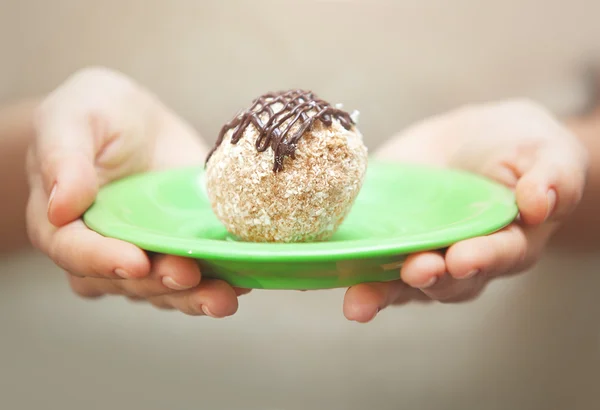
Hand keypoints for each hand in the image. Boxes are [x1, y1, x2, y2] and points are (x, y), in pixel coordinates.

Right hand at [26, 67, 244, 316]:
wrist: (136, 121)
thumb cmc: (94, 113)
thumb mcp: (70, 118)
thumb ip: (63, 158)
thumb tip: (61, 206)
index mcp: (64, 223)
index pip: (76, 251)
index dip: (104, 260)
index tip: (136, 262)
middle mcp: (103, 249)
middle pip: (126, 280)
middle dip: (160, 282)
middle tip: (188, 275)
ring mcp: (146, 253)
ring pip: (165, 288)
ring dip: (194, 296)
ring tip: (223, 296)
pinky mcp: (182, 249)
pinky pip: (198, 274)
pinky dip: (220, 279)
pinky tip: (243, 280)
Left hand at [343, 99, 588, 321]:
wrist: (476, 141)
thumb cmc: (522, 150)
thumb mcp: (548, 155)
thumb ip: (552, 178)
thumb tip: (540, 203)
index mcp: (507, 243)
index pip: (495, 257)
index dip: (480, 259)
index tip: (462, 258)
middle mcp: (460, 259)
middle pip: (444, 280)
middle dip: (427, 278)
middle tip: (413, 271)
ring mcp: (419, 251)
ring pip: (399, 282)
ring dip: (379, 290)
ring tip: (359, 299)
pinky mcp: (384, 238)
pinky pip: (365, 259)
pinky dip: (343, 268)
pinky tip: (317, 272)